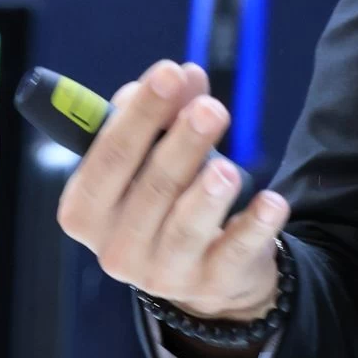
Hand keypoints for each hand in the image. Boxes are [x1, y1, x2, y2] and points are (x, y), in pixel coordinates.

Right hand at [56, 57, 286, 319]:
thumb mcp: (150, 156)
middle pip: (150, 190)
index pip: (108, 159)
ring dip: (207, 195)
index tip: (168, 73)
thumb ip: (160, 113)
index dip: (139, 116)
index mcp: (86, 210)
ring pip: (185, 229)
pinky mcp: (211, 284)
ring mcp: (162, 274)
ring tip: (227, 169)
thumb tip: (184, 77)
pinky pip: (234, 253)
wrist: (200, 268)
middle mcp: (115, 248)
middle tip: (210, 109)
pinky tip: (271, 203)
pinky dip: (254, 227)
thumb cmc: (162, 195)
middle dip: (180, 145)